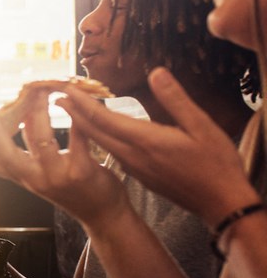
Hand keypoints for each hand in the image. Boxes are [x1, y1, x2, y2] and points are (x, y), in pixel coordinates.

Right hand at [0, 100, 129, 232]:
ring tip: (38, 93)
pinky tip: (71, 101)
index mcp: (26, 179)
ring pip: (40, 140)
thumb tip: (21, 122)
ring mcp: (57, 176)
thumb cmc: (74, 191)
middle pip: (8, 154)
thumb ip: (32, 154)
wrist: (104, 216)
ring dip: (37, 112)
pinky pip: (76, 138)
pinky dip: (74, 117)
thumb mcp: (45, 176)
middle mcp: (36, 180)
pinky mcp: (82, 171)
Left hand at [57, 67, 258, 225]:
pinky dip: (98, 136)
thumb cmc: (215, 165)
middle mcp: (132, 155)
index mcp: (144, 141)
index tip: (66, 88)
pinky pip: (110, 150)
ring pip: (100, 142)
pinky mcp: (138, 173)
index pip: (103, 118)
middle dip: (74, 112)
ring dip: (83, 124)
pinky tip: (97, 129)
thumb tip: (157, 73)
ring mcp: (133, 166)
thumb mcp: (202, 126)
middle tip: (57, 95)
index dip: (82, 102)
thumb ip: (176, 100)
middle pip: (94, 131)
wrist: (220, 204)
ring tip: (70, 108)